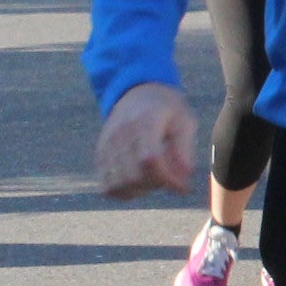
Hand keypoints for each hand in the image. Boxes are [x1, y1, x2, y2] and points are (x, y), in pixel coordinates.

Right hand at [95, 82, 195, 199]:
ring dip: (141, 190)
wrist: (137, 93)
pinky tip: (138, 182)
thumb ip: (185, 150)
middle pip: (134, 176)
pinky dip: (124, 192)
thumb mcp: (185, 122)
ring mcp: (107, 145)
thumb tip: (184, 180)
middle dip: (157, 185)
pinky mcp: (100, 155)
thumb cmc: (167, 111)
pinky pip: (107, 187)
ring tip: (154, 177)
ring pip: (119, 185)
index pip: (149, 159)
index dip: (167, 179)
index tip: (183, 187)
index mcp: (145, 121)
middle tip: (169, 177)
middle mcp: (121, 133)